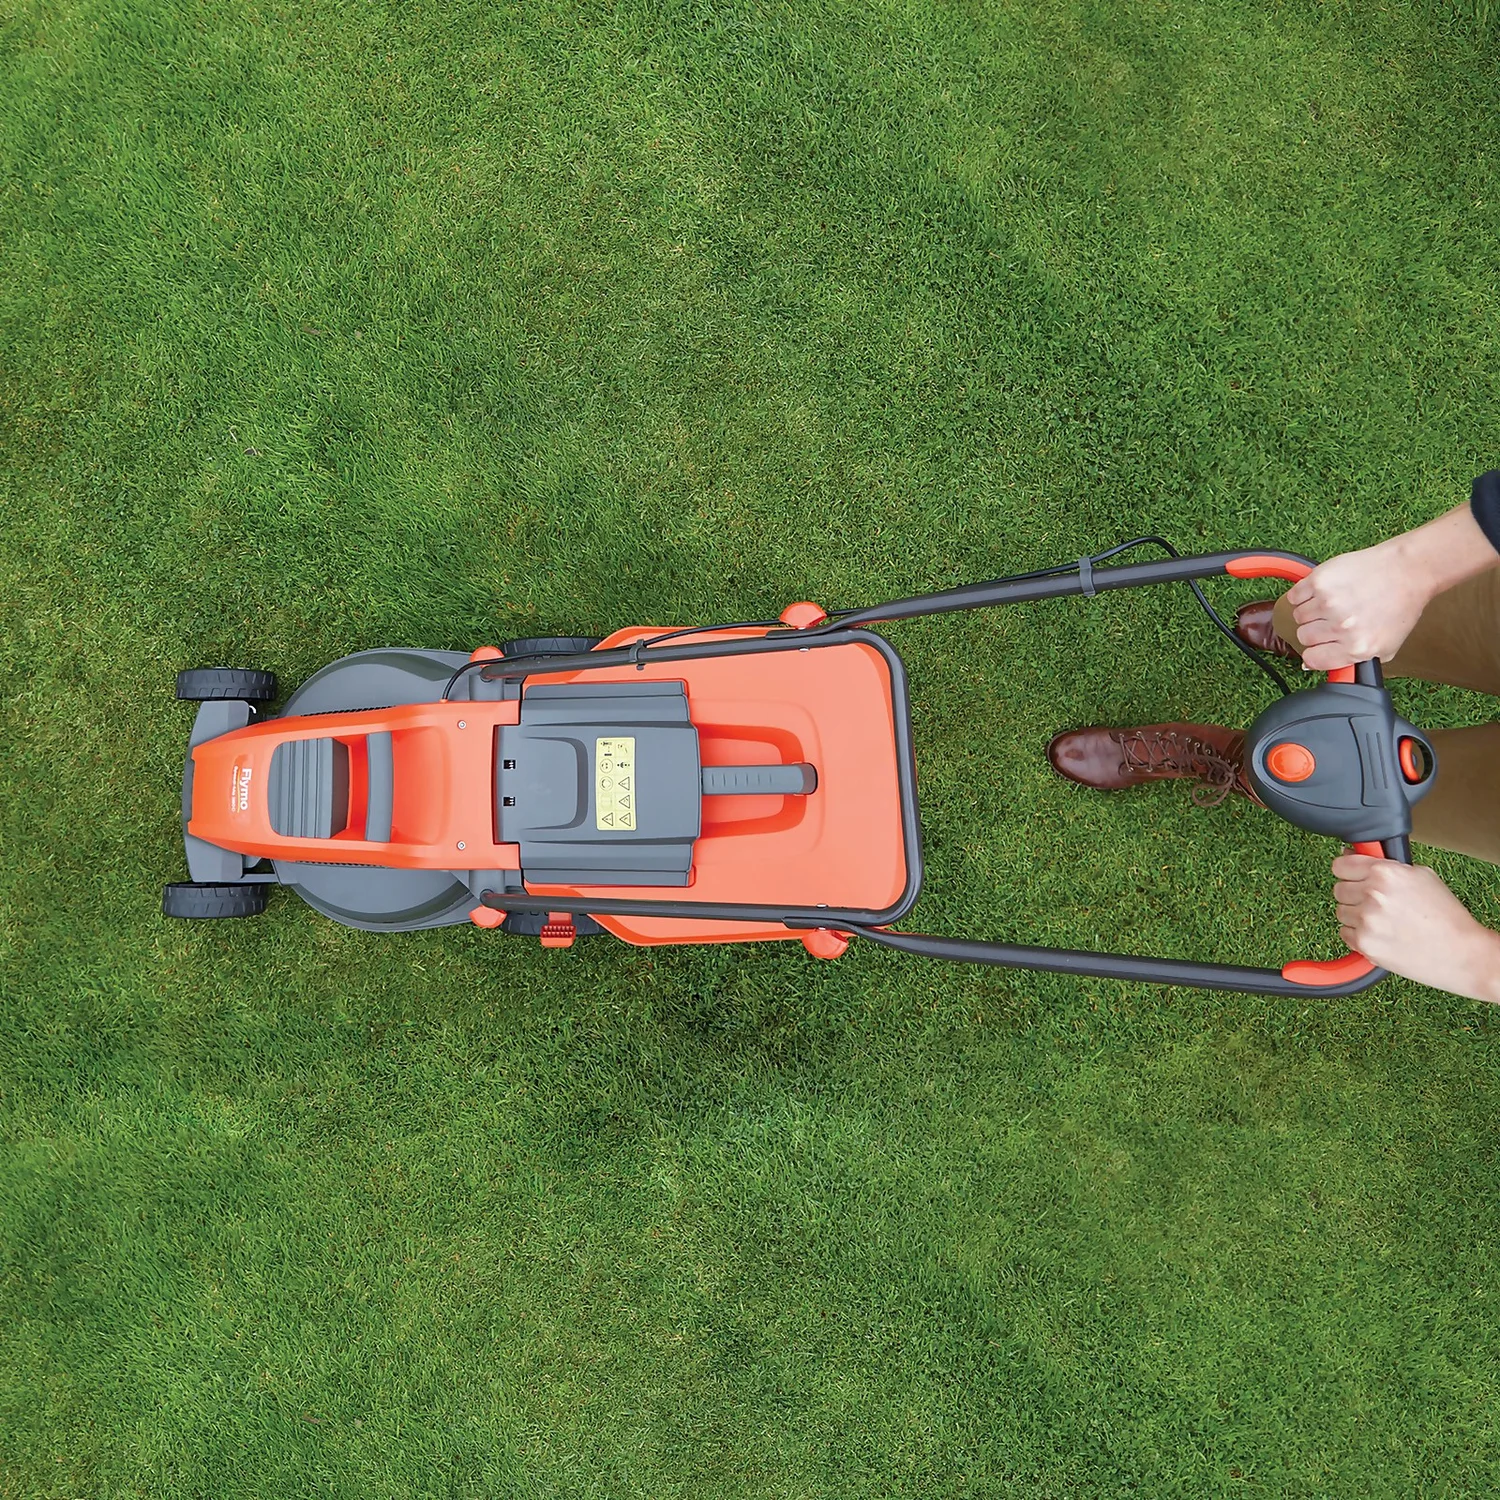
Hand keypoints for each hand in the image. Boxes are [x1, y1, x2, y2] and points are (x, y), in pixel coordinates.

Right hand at [1286, 538, 1430, 670]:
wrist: (1407, 570)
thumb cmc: (1399, 605)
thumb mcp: (1386, 646)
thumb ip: (1352, 661)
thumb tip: (1313, 665)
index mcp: (1356, 647)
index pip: (1313, 659)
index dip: (1316, 651)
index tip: (1321, 644)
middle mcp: (1341, 626)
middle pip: (1304, 636)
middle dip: (1316, 628)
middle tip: (1334, 617)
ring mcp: (1328, 602)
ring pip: (1298, 616)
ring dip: (1311, 610)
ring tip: (1333, 602)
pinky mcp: (1319, 581)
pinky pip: (1295, 596)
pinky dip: (1304, 594)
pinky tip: (1323, 592)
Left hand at [1331, 854, 1499, 1001]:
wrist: (1460, 952)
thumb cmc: (1445, 915)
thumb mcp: (1420, 876)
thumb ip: (1385, 865)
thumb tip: (1353, 855)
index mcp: (1385, 872)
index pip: (1340, 865)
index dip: (1348, 871)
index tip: (1352, 876)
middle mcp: (1372, 894)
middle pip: (1338, 889)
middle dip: (1354, 894)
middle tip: (1377, 902)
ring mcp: (1366, 920)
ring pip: (1341, 912)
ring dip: (1356, 916)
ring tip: (1384, 921)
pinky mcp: (1364, 943)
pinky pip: (1345, 933)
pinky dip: (1358, 935)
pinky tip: (1381, 935)